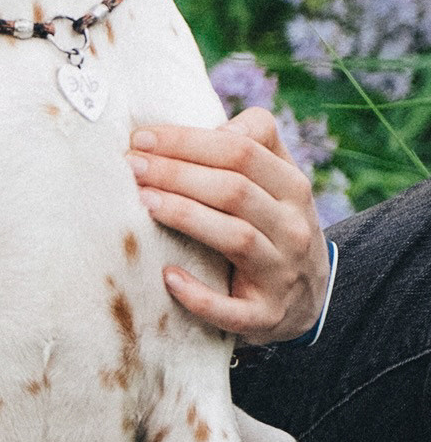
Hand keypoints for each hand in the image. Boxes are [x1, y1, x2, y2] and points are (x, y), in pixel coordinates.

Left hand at [130, 104, 328, 341]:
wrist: (309, 298)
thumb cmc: (272, 223)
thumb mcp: (277, 180)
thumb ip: (251, 143)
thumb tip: (205, 125)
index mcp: (293, 187)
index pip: (242, 151)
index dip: (188, 141)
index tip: (141, 137)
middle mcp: (293, 228)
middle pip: (234, 190)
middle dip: (177, 173)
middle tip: (132, 166)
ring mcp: (282, 273)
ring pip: (236, 238)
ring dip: (186, 216)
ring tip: (144, 202)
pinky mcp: (267, 316)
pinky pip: (233, 310)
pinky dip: (200, 296)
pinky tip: (168, 277)